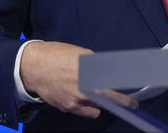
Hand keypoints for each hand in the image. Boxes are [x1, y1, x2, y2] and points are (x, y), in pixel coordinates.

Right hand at [19, 41, 135, 117]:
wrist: (33, 67)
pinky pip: (84, 111)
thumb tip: (113, 73)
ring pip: (96, 111)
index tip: (134, 103)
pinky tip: (84, 97)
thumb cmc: (58, 56)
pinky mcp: (67, 108)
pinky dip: (87, 106)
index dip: (125, 98)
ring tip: (100, 96)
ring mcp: (75, 102)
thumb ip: (98, 66)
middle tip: (130, 104)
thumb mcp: (82, 55)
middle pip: (108, 102)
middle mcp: (84, 90)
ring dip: (100, 105)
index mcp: (90, 75)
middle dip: (119, 103)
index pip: (113, 88)